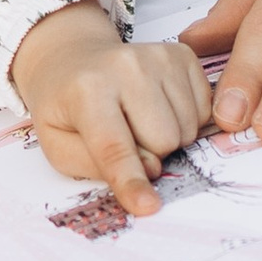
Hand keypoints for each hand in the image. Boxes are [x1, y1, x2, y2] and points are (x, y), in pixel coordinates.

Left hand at [11, 3, 208, 216]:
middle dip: (149, 154)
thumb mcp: (58, 145)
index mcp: (87, 89)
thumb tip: (150, 172)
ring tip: (139, 120)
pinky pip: (203, 111)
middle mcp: (127, 65)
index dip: (131, 181)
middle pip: (163, 142)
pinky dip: (184, 120)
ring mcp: (159, 56)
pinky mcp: (182, 54)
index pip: (114, 146)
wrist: (73, 58)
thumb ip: (96, 165)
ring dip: (166, 138)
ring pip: (186, 130)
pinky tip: (158, 107)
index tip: (147, 206)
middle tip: (126, 137)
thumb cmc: (65, 105)